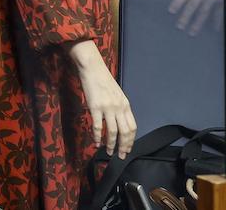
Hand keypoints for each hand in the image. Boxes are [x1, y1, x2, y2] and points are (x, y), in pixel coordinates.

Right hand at [68, 40, 135, 158]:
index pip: (132, 127)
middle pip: (125, 132)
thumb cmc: (103, 80)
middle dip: (124, 146)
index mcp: (125, 104)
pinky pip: (99, 127)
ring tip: (109, 152)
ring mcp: (108, 108)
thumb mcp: (116, 94)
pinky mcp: (95, 107)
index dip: (131, 141)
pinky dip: (98, 137)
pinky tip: (96, 143)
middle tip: (121, 156)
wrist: (92, 68)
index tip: (128, 149)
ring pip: (113, 132)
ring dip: (111, 145)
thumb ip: (119, 107)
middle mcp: (119, 108)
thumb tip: (119, 121)